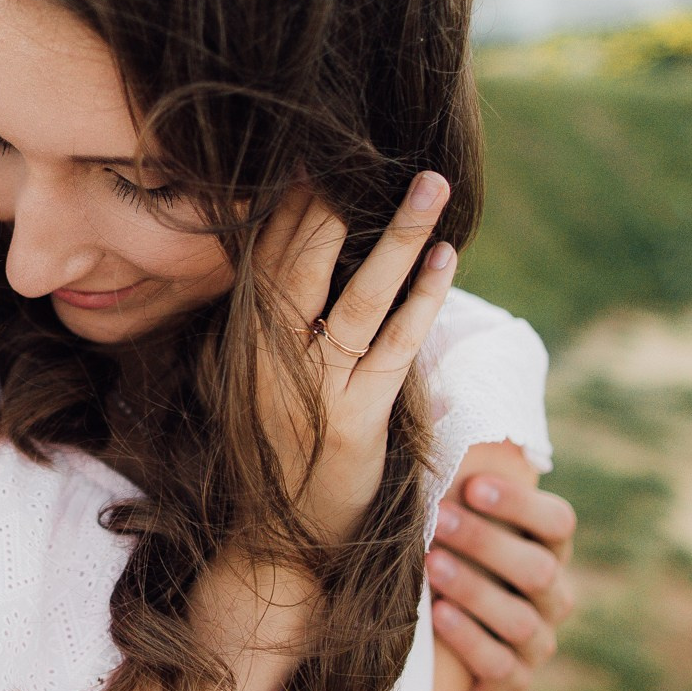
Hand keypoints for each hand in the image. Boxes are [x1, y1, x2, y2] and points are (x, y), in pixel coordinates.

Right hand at [251, 175, 455, 544]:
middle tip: (375, 148)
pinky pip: (394, 346)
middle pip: (305, 261)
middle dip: (341, 200)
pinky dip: (422, 299)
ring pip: (359, 295)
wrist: (280, 542)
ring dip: (399, 236)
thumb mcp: (257, 380)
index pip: (268, 253)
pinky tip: (446, 260)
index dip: (296, 201)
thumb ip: (273, 323)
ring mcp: (312, 389)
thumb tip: (297, 251)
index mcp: (245, 342)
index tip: (325, 152)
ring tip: (431, 185)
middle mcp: (270, 359)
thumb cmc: (280, 452)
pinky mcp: (353, 420)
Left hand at [427, 463, 576, 690]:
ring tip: (432, 565)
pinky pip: (504, 667)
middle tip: (438, 519)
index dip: (521, 504)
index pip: (558, 521)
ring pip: (522, 619)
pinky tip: (439, 617)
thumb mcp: (448, 510)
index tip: (471, 485)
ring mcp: (538, 640)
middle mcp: (554, 593)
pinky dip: (472, 642)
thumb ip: (452, 465)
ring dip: (477, 590)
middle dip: (487, 542)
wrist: (425, 631)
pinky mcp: (515, 679)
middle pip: (539, 568)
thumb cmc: (440, 548)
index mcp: (548, 546)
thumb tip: (438, 397)